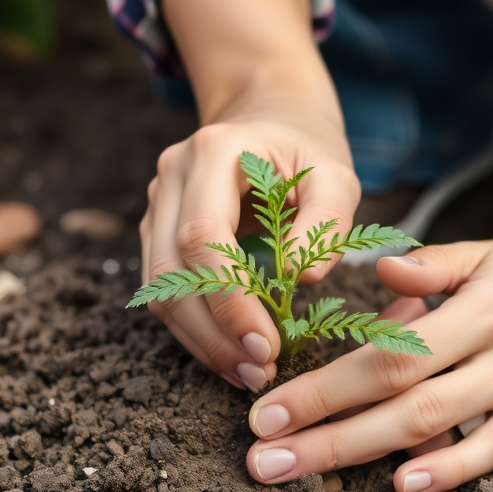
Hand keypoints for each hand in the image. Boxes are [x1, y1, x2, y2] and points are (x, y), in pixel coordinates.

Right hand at [141, 105, 357, 391]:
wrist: (268, 118)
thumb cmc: (306, 149)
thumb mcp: (335, 174)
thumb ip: (327, 221)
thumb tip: (303, 280)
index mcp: (213, 152)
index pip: (202, 238)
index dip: (229, 300)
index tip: (267, 345)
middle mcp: (172, 177)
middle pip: (171, 273)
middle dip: (213, 333)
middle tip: (261, 372)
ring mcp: (157, 204)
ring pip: (159, 290)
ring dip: (201, 341)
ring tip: (249, 373)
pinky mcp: (157, 231)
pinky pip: (165, 291)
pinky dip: (195, 330)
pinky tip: (231, 355)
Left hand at [241, 120, 492, 491]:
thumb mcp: (473, 250)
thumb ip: (428, 263)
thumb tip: (379, 269)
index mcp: (487, 304)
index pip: (392, 353)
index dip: (328, 387)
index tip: (269, 410)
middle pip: (405, 402)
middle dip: (328, 435)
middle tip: (265, 457)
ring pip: (438, 429)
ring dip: (363, 455)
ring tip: (300, 471)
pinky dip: (448, 471)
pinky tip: (399, 484)